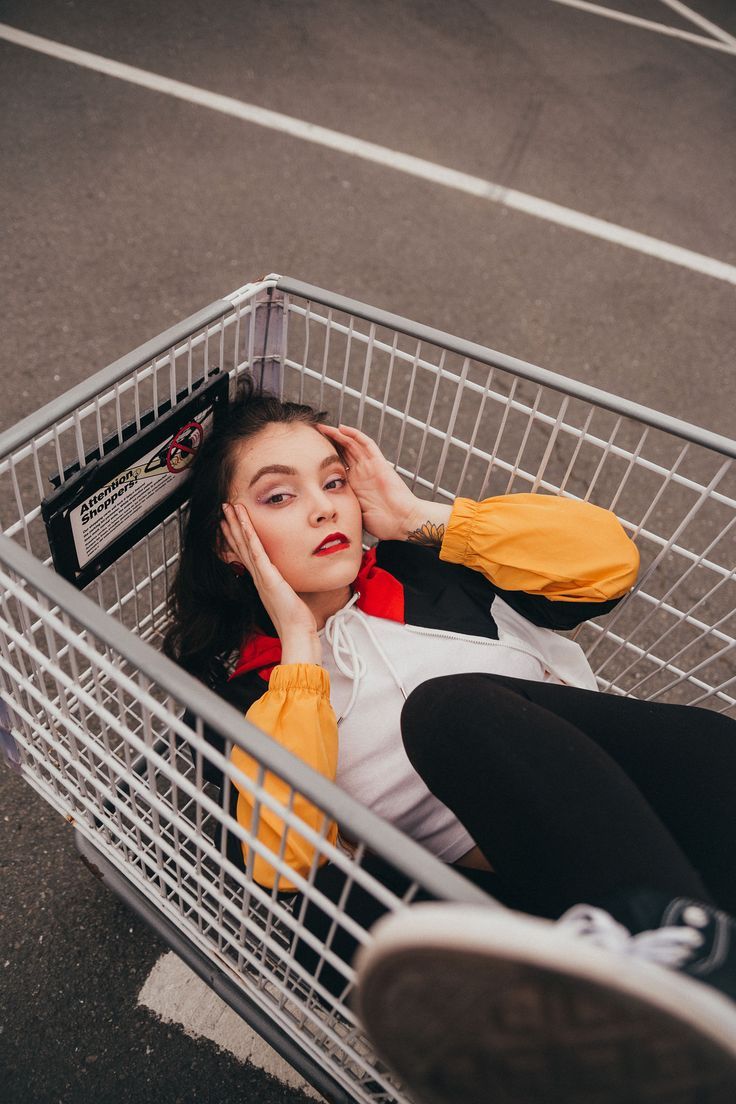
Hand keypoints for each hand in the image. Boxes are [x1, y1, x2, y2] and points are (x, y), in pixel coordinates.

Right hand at [221, 502, 320, 662]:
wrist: (295, 631)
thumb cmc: (293, 618)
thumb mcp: (286, 595)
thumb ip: (281, 584)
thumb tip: (284, 579)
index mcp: (261, 580)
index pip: (245, 553)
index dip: (236, 536)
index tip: (229, 522)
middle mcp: (257, 576)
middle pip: (240, 545)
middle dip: (230, 526)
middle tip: (223, 510)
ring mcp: (261, 575)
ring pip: (244, 544)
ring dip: (235, 525)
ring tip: (228, 509)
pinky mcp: (268, 576)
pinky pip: (256, 551)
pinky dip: (248, 535)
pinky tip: (243, 521)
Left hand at [318, 423, 420, 540]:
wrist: (403, 522)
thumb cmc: (383, 524)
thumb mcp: (355, 515)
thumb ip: (342, 510)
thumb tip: (322, 514)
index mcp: (355, 485)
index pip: (336, 466)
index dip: (323, 458)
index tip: (307, 454)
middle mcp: (362, 473)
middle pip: (343, 452)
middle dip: (328, 443)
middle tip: (312, 434)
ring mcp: (371, 467)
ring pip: (352, 444)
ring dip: (337, 435)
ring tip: (322, 427)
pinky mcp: (380, 463)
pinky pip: (366, 444)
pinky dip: (355, 435)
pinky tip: (342, 428)